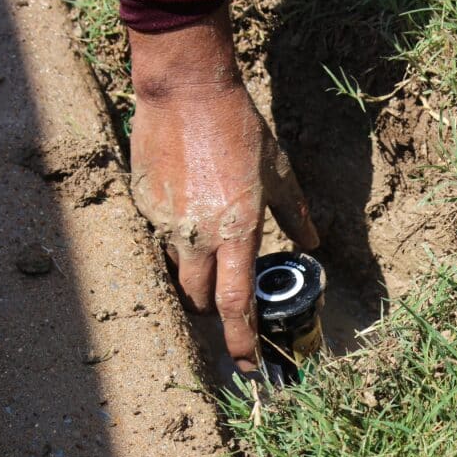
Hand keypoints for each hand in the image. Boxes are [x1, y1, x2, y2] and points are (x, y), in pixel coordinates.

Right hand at [128, 5, 318, 370]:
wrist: (185, 90)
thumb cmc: (239, 128)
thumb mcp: (278, 171)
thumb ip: (294, 214)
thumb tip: (312, 244)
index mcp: (238, 230)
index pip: (236, 305)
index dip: (242, 342)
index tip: (248, 366)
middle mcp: (199, 236)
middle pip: (199, 302)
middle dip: (212, 312)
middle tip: (226, 298)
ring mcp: (166, 223)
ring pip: (177, 272)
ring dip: (193, 274)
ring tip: (209, 241)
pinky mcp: (144, 207)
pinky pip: (160, 238)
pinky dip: (176, 238)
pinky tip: (188, 204)